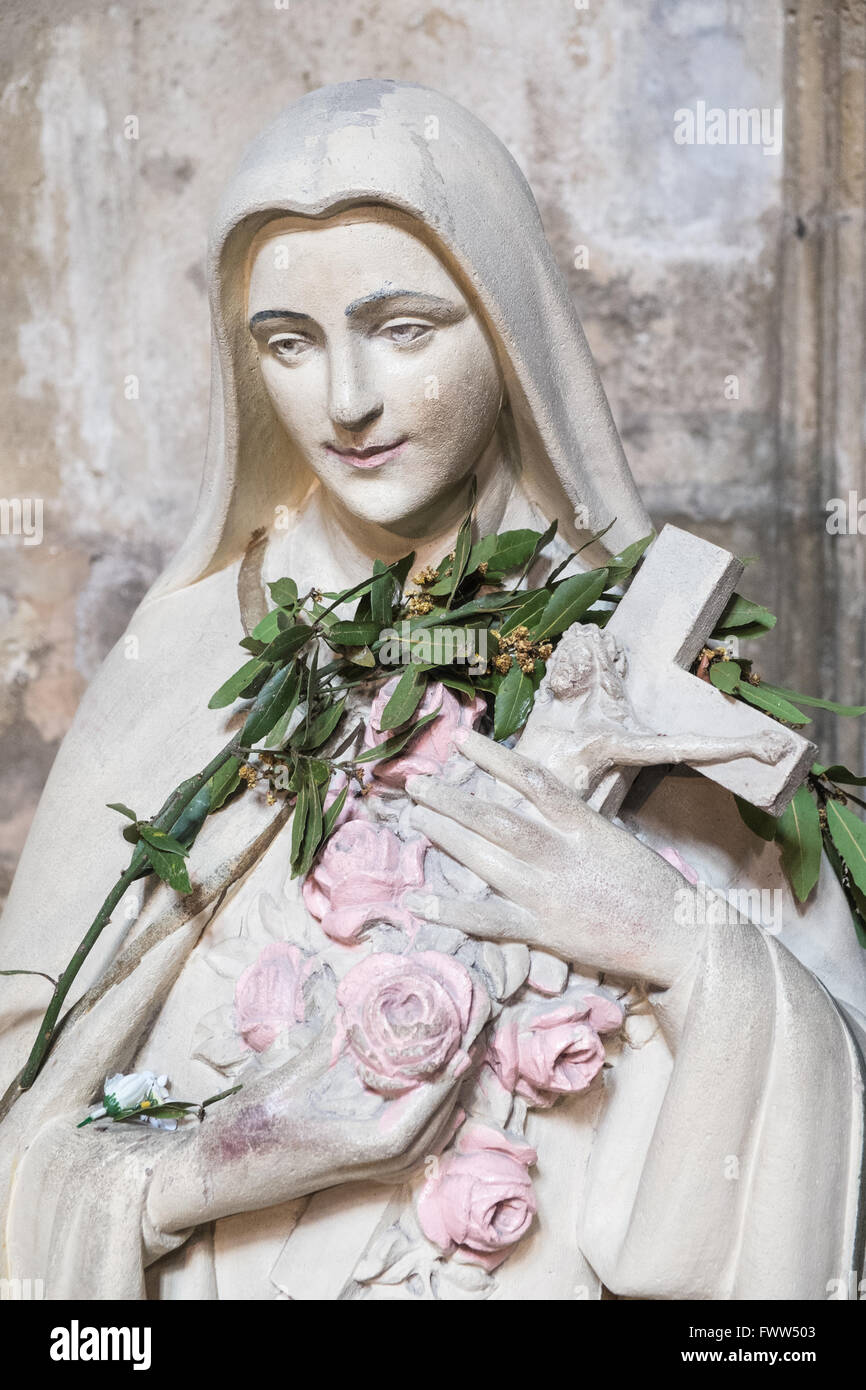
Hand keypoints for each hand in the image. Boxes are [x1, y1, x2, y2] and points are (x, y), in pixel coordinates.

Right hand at [147, 1016, 476, 1234]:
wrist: (215, 1176)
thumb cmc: (248, 1132)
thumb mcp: (291, 1077)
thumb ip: (333, 1044)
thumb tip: (365, 1000)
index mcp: (366, 1146)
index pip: (427, 1108)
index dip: (450, 1070)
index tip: (467, 1035)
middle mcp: (377, 1163)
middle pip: (439, 1117)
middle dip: (458, 1069)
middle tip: (475, 1020)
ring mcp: (372, 1167)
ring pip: (432, 1128)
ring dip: (448, 1085)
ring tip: (462, 1040)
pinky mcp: (364, 1162)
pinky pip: (414, 1135)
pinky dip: (430, 1104)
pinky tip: (434, 1078)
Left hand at [404, 729, 704, 988]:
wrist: (680, 936)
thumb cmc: (652, 887)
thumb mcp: (614, 839)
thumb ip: (574, 825)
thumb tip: (538, 806)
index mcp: (583, 826)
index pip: (531, 780)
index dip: (493, 756)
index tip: (463, 740)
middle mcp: (560, 855)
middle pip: (495, 818)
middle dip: (451, 798)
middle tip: (417, 783)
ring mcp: (548, 894)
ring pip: (484, 858)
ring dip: (445, 835)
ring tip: (416, 816)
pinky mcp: (543, 931)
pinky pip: (488, 919)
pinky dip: (451, 909)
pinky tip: (419, 900)